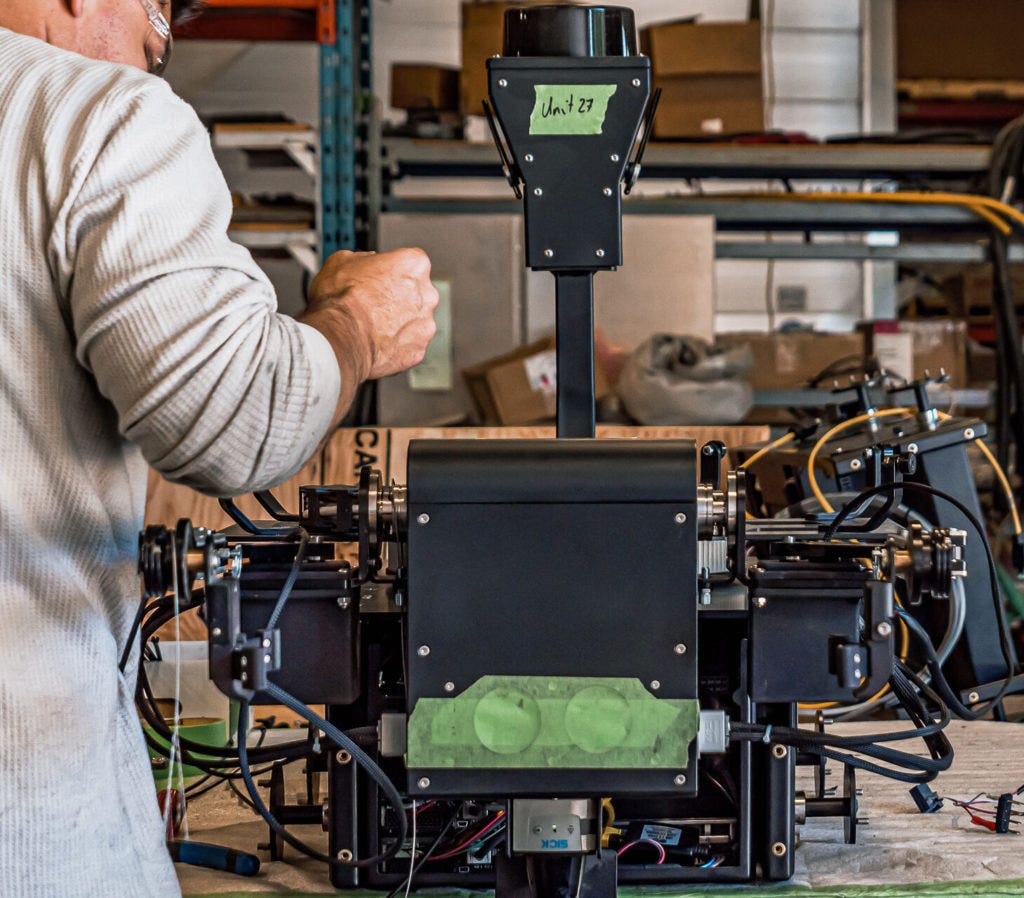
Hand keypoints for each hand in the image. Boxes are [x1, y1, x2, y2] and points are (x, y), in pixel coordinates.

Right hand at [304, 248, 438, 380]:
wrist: (338, 341)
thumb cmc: (341, 301)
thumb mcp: (342, 261)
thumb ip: (364, 258)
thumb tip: (366, 261)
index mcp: (414, 265)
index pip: (411, 262)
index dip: (392, 270)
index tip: (381, 277)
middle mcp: (427, 294)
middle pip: (417, 293)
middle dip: (399, 298)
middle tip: (374, 303)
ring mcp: (426, 324)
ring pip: (415, 321)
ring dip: (399, 322)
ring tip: (372, 326)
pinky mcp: (419, 350)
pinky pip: (410, 344)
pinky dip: (397, 345)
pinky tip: (377, 342)